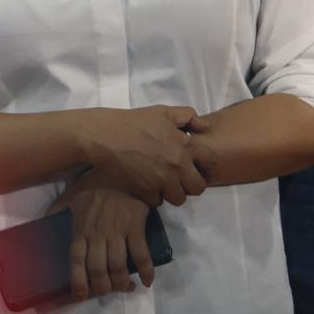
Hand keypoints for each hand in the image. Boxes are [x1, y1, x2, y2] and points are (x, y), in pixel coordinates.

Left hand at [49, 172, 156, 300]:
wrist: (121, 170)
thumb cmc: (95, 184)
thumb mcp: (70, 195)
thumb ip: (57, 209)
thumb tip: (44, 220)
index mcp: (80, 229)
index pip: (76, 260)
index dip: (78, 281)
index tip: (80, 296)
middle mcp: (97, 234)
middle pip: (97, 268)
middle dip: (101, 287)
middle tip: (105, 294)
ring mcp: (117, 232)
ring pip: (118, 266)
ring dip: (121, 283)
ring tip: (124, 288)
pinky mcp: (136, 228)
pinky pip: (142, 254)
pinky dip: (146, 271)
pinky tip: (147, 281)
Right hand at [76, 105, 206, 206]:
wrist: (103, 136)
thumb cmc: (132, 122)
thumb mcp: (162, 112)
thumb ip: (188, 117)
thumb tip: (204, 127)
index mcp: (185, 147)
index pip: (209, 165)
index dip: (203, 167)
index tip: (192, 166)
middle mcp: (178, 167)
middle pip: (196, 189)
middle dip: (188, 184)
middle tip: (176, 177)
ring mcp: (162, 181)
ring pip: (178, 199)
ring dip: (171, 192)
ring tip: (160, 183)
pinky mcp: (145, 191)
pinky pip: (157, 202)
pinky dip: (152, 196)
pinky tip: (145, 184)